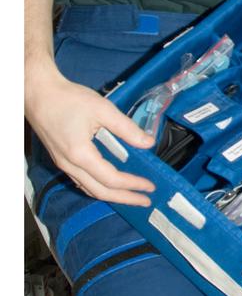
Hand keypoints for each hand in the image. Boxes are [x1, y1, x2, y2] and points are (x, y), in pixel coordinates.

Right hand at [26, 65, 156, 204]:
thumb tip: (148, 143)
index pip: (112, 179)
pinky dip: (98, 187)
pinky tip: (108, 184)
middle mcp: (70, 165)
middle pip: (100, 191)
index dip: (133, 185)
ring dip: (112, 195)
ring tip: (130, 195)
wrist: (38, 93)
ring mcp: (63, 164)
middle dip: (125, 199)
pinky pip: (81, 181)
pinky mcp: (61, 159)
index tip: (149, 187)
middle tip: (144, 202)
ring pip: (89, 188)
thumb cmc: (68, 99)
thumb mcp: (103, 109)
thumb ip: (127, 128)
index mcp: (80, 154)